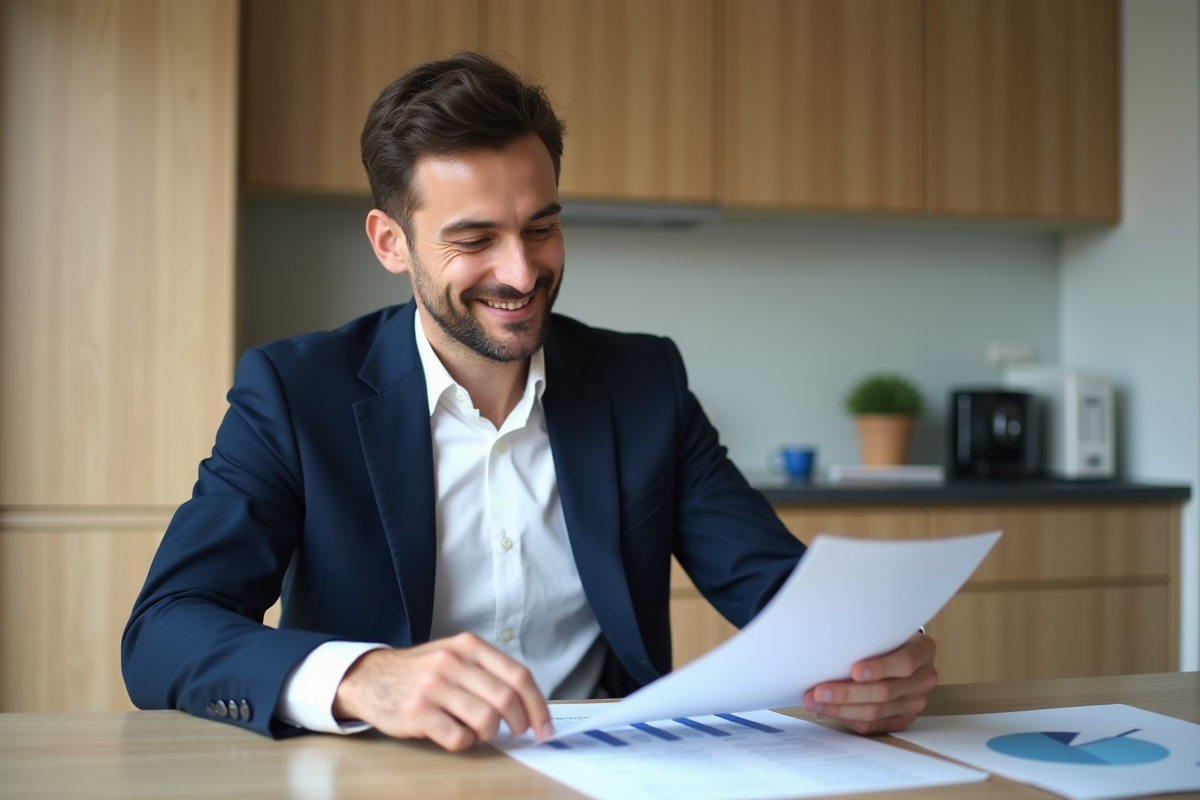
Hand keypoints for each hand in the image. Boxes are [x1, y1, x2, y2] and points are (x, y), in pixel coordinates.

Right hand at [332, 632, 552, 750]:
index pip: (518, 675)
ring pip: (485, 720)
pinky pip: (458, 737)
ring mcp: (433, 687)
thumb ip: (488, 672)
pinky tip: (454, 733)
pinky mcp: (417, 712)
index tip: (544, 726)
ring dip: (489, 733)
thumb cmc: (420, 672)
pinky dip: (464, 742)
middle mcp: (452, 662)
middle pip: (506, 699)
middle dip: (520, 722)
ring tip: (478, 730)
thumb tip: (529, 702)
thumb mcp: (455, 656)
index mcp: (469, 646)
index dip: (538, 704)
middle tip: (518, 732)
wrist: (370, 677)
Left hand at [803, 632, 937, 734]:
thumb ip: (868, 639)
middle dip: (847, 693)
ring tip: (814, 702)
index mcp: (922, 650)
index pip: (905, 662)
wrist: (901, 653)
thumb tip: (826, 648)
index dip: (880, 668)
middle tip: (819, 691)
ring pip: (875, 712)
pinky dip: (847, 718)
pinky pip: (873, 724)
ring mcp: (915, 702)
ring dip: (840, 708)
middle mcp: (924, 678)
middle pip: (885, 691)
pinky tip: (829, 711)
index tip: (855, 671)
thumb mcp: (883, 631)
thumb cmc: (886, 639)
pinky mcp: (903, 719)